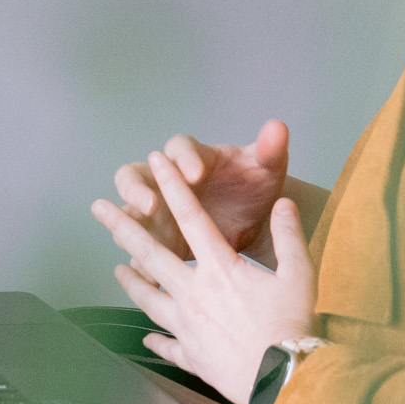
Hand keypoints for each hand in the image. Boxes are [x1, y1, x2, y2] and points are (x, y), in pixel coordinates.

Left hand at [92, 147, 315, 403]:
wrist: (283, 380)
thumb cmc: (292, 327)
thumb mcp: (300, 274)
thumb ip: (290, 235)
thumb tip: (285, 204)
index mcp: (221, 268)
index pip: (192, 216)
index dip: (173, 185)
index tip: (156, 161)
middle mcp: (194, 293)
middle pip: (150, 253)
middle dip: (123, 226)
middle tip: (100, 208)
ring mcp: (186, 325)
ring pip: (148, 298)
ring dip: (129, 281)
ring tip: (115, 268)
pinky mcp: (190, 355)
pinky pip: (165, 343)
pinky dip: (155, 338)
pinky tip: (147, 335)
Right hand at [112, 120, 288, 259]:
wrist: (255, 221)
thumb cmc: (255, 187)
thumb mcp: (267, 169)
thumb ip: (271, 150)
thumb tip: (278, 128)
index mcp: (193, 157)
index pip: (178, 148)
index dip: (183, 159)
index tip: (195, 174)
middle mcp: (166, 181)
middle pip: (132, 175)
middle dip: (137, 189)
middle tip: (150, 205)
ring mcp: (158, 211)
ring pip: (128, 213)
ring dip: (127, 224)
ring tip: (134, 240)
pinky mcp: (159, 240)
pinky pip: (140, 250)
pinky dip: (140, 262)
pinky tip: (146, 275)